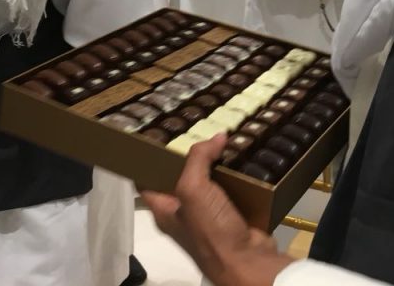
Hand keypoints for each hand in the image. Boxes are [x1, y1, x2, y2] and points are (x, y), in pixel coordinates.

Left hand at [142, 135, 293, 285]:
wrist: (247, 261)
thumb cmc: (210, 229)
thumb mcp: (194, 189)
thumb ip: (198, 159)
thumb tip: (218, 137)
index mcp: (164, 210)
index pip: (147, 181)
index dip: (149, 159)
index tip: (159, 136)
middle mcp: (182, 213)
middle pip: (180, 178)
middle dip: (190, 156)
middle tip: (200, 131)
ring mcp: (207, 216)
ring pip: (207, 182)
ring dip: (215, 164)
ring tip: (222, 140)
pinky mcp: (229, 217)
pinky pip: (229, 191)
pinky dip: (234, 176)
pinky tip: (240, 159)